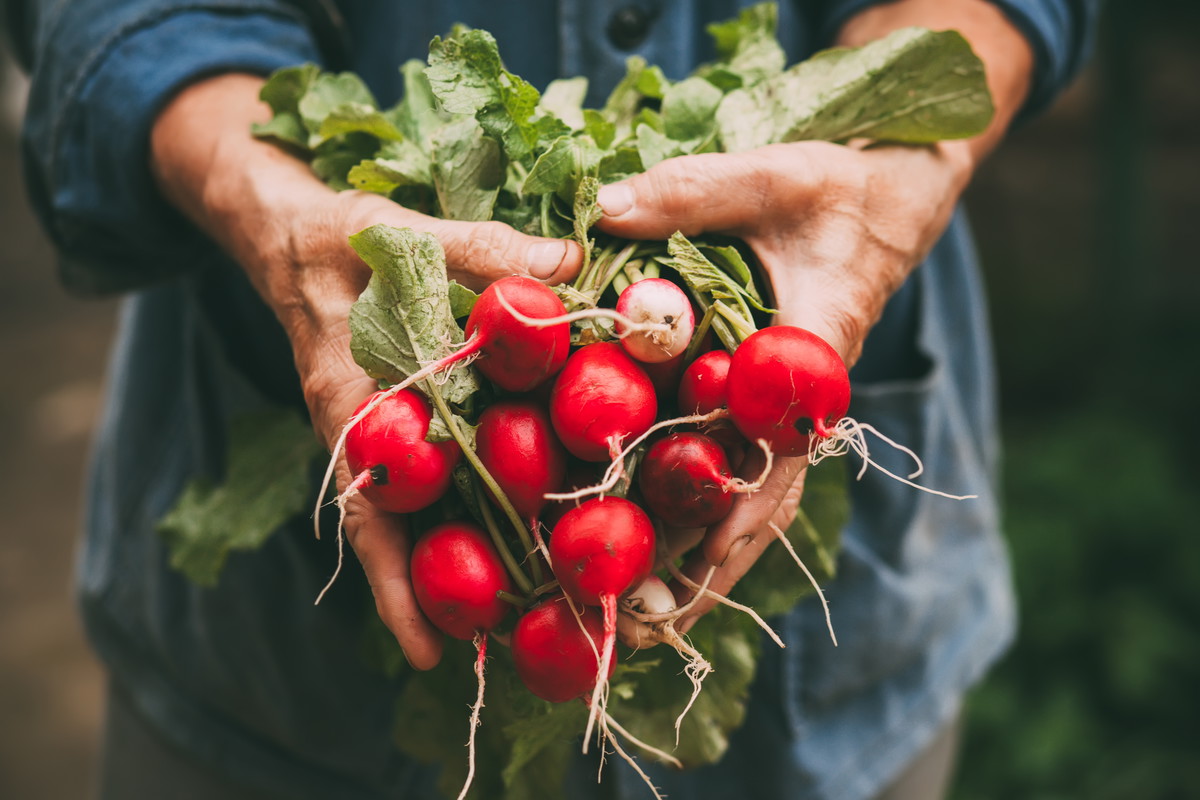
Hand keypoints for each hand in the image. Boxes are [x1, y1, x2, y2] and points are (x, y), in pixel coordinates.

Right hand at [150, 74, 582, 668]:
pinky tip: (529, 519)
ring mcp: (393, 432)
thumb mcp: (398, 234)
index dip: (396, 584)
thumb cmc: (338, 238)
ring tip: (525, 615)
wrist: (297, 238)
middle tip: (505, 654)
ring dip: (466, 559)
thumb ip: (477, 250)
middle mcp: (370, 436)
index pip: (371, 512)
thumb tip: (568, 265)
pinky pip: (446, 468)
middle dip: (446, 595)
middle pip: (406, 535)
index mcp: (350, 406)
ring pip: (428, 511)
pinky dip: (477, 498)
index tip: (431, 650)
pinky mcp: (416, 416)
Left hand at [597, 0, 1036, 629]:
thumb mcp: (774, 175)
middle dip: (706, 572)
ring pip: (748, 505)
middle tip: (639, 630)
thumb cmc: (842, 187)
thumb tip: (604, 213)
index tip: (694, 567)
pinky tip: (651, 556)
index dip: (738, 511)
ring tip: (638, 624)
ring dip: (700, 565)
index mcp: (812, 360)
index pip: (778, 451)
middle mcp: (800, 404)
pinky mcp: (764, 408)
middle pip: (760, 506)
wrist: (891, 196)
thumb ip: (694, 192)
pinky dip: (700, 519)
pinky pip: (735, 474)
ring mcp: (784, 414)